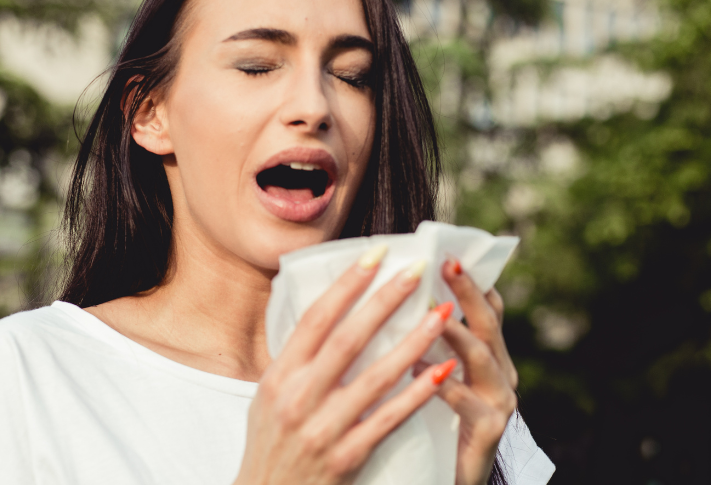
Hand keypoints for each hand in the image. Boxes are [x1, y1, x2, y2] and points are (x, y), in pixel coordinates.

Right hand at [234, 247, 458, 484]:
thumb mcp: (268, 398)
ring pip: (376, 377)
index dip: (347, 283)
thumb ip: (296, 361)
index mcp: (279, 376)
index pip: (316, 318)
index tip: (376, 253)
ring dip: (413, 342)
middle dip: (386, 300)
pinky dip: (416, 394)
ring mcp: (323, 429)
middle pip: (349, 338)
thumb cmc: (270, 447)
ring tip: (443, 314)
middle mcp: (298, 398)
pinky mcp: (346, 457)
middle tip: (417, 270)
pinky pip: (389, 419)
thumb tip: (325, 313)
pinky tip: (441, 372)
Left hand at [430, 257, 519, 484]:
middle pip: (487, 323)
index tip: (449, 249)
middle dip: (468, 291)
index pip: (485, 308)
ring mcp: (499, 402)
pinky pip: (469, 403)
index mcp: (486, 357)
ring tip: (433, 313)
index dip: (471, 279)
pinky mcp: (489, 431)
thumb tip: (392, 296)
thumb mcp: (431, 376)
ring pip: (483, 358)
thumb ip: (423, 342)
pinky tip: (419, 370)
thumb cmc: (430, 425)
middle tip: (447, 264)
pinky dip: (445, 384)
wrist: (442, 483)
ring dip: (458, 333)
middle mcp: (500, 374)